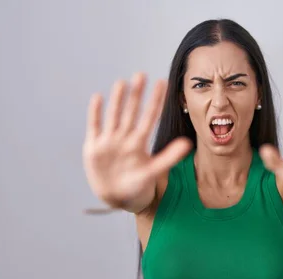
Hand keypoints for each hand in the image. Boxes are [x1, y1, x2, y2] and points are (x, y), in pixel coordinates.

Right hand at [83, 73, 191, 210]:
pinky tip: (98, 97)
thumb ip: (169, 157)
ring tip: (122, 82)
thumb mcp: (153, 171)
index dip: (155, 102)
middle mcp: (125, 139)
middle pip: (131, 113)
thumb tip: (187, 143)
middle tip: (142, 74)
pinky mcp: (94, 148)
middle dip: (136, 95)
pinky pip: (94, 127)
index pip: (149, 118)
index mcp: (140, 143)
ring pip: (114, 116)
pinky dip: (95, 114)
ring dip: (117, 100)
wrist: (117, 199)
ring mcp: (109, 142)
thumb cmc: (138, 186)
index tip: (163, 83)